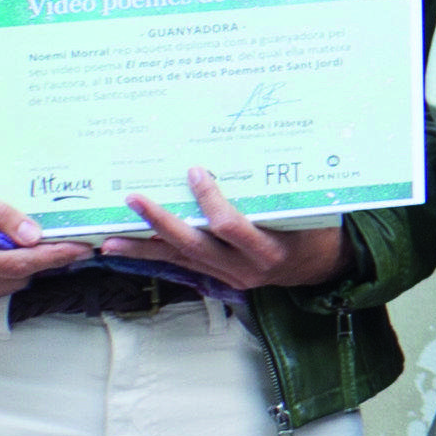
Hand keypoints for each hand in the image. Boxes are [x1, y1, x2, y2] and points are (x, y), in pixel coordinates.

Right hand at [0, 178, 91, 315]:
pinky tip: (3, 253)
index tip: (81, 248)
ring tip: (30, 243)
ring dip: (22, 268)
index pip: (16, 266)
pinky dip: (2, 274)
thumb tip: (34, 234)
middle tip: (63, 239)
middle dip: (41, 261)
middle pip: (14, 280)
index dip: (52, 257)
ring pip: (4, 288)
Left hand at [116, 174, 353, 296]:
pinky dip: (157, 257)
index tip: (194, 172)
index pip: (231, 226)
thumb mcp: (307, 211)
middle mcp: (247, 268)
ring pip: (182, 260)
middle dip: (161, 223)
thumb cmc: (319, 231)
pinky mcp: (222, 279)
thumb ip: (276, 194)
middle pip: (195, 246)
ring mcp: (232, 277)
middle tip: (134, 200)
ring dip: (144, 248)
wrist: (326, 268)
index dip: (210, 201)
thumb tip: (240, 156)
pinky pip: (185, 266)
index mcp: (270, 250)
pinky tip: (130, 250)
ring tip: (109, 241)